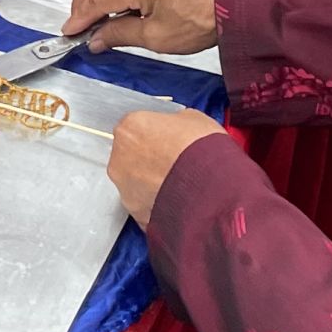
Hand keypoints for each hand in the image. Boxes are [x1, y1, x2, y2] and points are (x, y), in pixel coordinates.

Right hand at [68, 0, 220, 53]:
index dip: (80, 17)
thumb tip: (93, 40)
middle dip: (80, 1)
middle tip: (78, 25)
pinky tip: (107, 5)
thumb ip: (119, 35)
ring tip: (89, 17)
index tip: (69, 32)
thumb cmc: (196, 24)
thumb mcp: (156, 38)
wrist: (228, 7)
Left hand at [106, 108, 229, 226]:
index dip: (153, 134)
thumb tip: (176, 130)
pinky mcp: (134, 212)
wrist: (212, 188)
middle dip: (148, 159)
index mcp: (130, 127)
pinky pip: (144, 205)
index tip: (167, 140)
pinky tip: (178, 201)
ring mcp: (124, 187)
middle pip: (130, 155)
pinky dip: (157, 204)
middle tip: (173, 163)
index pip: (135, 127)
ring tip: (179, 186)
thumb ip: (174, 123)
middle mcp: (119, 156)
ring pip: (134, 182)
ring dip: (151, 183)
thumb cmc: (203, 150)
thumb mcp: (194, 119)